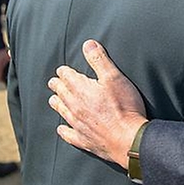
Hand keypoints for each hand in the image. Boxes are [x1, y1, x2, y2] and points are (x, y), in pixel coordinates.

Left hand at [48, 40, 147, 168]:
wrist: (129, 139)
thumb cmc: (125, 107)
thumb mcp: (114, 77)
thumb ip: (99, 60)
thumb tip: (88, 44)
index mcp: (81, 89)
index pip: (66, 76)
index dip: (64, 71)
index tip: (63, 69)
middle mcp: (75, 106)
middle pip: (61, 93)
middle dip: (57, 85)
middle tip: (54, 82)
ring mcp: (77, 124)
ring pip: (61, 111)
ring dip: (57, 103)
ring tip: (54, 100)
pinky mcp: (83, 140)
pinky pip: (68, 134)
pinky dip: (63, 130)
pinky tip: (62, 128)